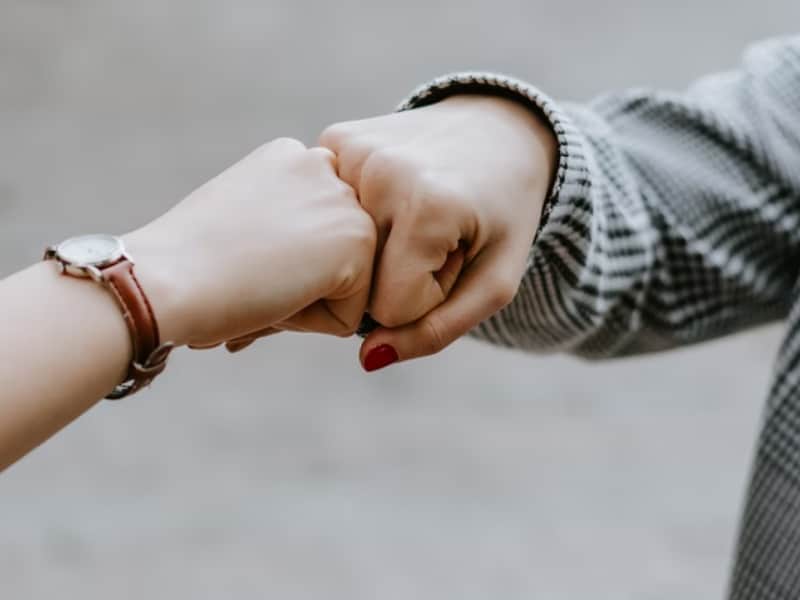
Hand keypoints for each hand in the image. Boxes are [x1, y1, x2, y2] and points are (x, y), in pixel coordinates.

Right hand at [123, 138, 375, 348]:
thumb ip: (284, 226)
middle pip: (335, 256)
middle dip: (300, 282)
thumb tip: (315, 266)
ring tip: (260, 284)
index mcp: (290, 156)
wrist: (166, 277)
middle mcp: (324, 165)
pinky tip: (275, 297)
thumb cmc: (185, 263)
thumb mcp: (241, 220)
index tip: (242, 260)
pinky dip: (312, 324)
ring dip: (306, 303)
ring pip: (347, 285)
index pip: (316, 231)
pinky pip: (351, 314)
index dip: (282, 262)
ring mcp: (345, 200)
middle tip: (249, 277)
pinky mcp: (359, 240)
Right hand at [320, 95, 556, 368]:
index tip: (452, 259)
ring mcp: (349, 150)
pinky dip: (355, 216)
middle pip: (358, 279)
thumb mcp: (495, 282)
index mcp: (428, 205)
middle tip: (434, 238)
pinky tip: (387, 195)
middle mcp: (379, 171)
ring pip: (337, 249)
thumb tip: (368, 359)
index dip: (425, 297)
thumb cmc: (503, 213)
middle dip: (395, 274)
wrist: (499, 129)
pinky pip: (327, 212)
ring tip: (412, 215)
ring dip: (373, 248)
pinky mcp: (332, 139)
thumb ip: (437, 330)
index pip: (390, 307)